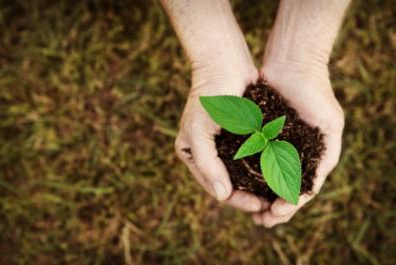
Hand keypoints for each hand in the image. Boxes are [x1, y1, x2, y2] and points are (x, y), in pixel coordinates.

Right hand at [175, 64, 271, 211]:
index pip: (216, 187)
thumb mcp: (199, 131)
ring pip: (244, 175)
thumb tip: (222, 196)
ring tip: (279, 196)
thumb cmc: (209, 95)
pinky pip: (253, 159)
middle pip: (231, 185)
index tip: (259, 205)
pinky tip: (280, 176)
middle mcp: (209, 153)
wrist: (224, 62)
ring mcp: (225, 145)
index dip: (237, 200)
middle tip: (274, 207)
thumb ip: (207, 164)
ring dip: (260, 187)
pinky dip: (265, 169)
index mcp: (193, 155)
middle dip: (250, 197)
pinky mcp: (241, 135)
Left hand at [252, 62, 344, 226]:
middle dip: (270, 206)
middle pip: (279, 188)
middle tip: (260, 220)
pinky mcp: (255, 134)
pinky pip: (249, 158)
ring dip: (257, 195)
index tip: (275, 214)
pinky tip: (238, 184)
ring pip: (262, 177)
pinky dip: (246, 174)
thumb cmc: (315, 94)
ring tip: (249, 210)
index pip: (298, 189)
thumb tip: (306, 192)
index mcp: (307, 157)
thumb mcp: (329, 127)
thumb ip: (324, 159)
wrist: (292, 65)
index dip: (287, 205)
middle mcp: (289, 153)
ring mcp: (271, 144)